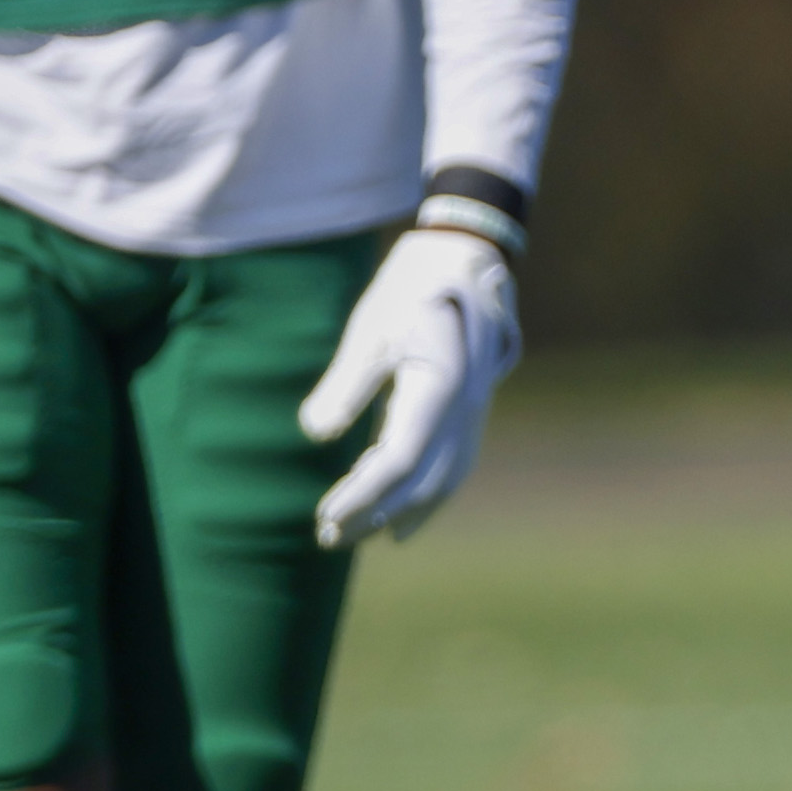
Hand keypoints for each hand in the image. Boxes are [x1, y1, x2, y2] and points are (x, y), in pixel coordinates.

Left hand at [298, 229, 521, 548]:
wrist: (470, 254)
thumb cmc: (414, 283)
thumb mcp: (371, 326)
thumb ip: (346, 383)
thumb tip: (316, 432)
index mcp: (440, 385)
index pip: (399, 461)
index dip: (362, 496)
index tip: (325, 517)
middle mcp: (466, 407)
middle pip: (422, 481)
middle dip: (376, 514)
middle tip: (329, 537)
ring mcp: (475, 411)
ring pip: (444, 481)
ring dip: (401, 512)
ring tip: (358, 534)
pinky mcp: (472, 410)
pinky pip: (454, 467)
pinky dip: (427, 497)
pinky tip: (401, 518)